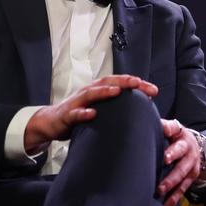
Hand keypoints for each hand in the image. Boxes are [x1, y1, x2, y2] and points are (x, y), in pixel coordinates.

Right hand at [24, 75, 157, 152]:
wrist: (51, 123)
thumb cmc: (80, 115)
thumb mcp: (101, 110)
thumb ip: (117, 109)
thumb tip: (143, 114)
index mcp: (99, 90)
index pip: (120, 83)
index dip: (137, 85)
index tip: (154, 90)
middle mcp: (89, 92)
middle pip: (108, 83)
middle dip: (125, 82)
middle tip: (140, 84)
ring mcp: (77, 102)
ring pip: (91, 94)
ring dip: (104, 92)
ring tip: (118, 91)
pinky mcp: (67, 115)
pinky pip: (75, 114)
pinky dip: (83, 113)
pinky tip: (93, 114)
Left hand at [157, 118, 200, 205]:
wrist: (196, 148)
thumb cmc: (174, 138)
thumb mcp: (170, 128)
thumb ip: (158, 125)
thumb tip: (136, 115)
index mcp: (180, 133)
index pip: (173, 128)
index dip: (168, 129)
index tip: (162, 130)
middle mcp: (188, 148)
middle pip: (181, 153)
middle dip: (172, 157)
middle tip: (163, 161)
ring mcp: (191, 165)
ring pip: (182, 174)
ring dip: (171, 182)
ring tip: (159, 190)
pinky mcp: (191, 178)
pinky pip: (182, 190)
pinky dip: (173, 199)